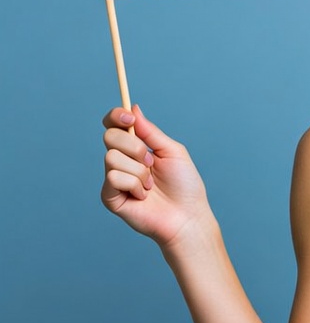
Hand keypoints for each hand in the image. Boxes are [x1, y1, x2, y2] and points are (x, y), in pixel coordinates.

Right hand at [101, 105, 216, 252]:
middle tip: (151, 162)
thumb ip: (150, 132)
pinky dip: (135, 185)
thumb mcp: (172, 151)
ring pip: (112, 157)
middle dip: (135, 147)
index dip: (116, 116)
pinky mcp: (109, 196)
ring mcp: (113, 179)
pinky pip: (113, 177)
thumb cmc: (184, 185)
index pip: (114, 125)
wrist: (187, 215)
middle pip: (110, 136)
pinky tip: (143, 196)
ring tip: (151, 184)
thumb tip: (133, 107)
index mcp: (135, 147)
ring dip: (139, 170)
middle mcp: (121, 161)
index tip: (128, 116)